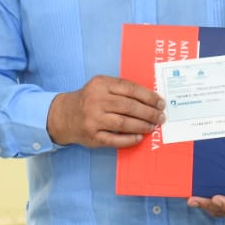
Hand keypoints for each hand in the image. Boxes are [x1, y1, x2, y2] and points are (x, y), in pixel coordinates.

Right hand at [47, 75, 164, 148]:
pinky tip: (139, 137)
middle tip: (160, 117)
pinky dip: (129, 139)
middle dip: (149, 112)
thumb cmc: (89, 99)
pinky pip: (114, 140)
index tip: (160, 102)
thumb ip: (121, 89)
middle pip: (129, 107)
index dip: (148, 96)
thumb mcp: (101, 86)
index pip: (130, 89)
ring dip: (142, 126)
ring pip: (124, 123)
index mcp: (100, 84)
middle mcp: (96, 101)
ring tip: (152, 126)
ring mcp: (93, 119)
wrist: (63, 115)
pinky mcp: (92, 136)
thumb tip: (150, 99)